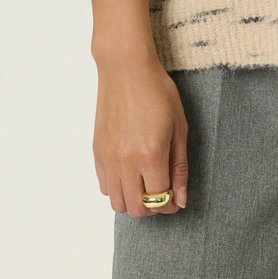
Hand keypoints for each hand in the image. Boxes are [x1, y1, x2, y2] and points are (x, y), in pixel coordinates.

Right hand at [92, 53, 188, 217]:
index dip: (171, 204)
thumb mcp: (179, 128)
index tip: (176, 198)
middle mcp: (126, 162)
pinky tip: (130, 171)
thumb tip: (180, 199)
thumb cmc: (158, 92)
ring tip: (145, 182)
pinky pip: (104, 186)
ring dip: (133, 200)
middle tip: (163, 191)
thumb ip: (180, 167)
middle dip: (153, 207)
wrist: (126, 69)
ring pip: (117, 203)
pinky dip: (118, 188)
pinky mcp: (97, 152)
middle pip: (136, 209)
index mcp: (151, 156)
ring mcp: (108, 158)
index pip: (159, 200)